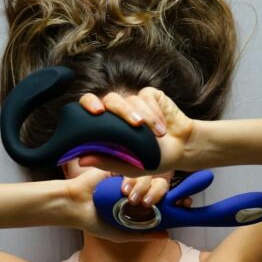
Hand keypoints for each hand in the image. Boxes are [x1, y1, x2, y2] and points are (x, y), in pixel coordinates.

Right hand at [65, 167, 170, 242]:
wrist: (75, 205)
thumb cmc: (95, 221)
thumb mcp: (120, 233)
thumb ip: (142, 233)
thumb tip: (167, 234)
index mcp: (141, 205)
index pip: (164, 200)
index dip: (175, 200)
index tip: (184, 203)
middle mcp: (138, 190)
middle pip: (161, 185)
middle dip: (162, 193)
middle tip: (152, 202)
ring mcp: (130, 178)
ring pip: (149, 177)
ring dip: (143, 188)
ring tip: (130, 199)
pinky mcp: (120, 166)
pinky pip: (134, 169)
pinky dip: (132, 179)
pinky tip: (123, 189)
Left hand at [78, 87, 195, 176]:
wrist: (181, 150)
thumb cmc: (152, 159)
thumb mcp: (128, 165)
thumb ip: (106, 161)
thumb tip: (80, 160)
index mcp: (106, 125)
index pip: (89, 107)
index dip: (89, 104)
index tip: (96, 112)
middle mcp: (117, 111)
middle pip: (110, 100)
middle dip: (122, 110)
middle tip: (134, 123)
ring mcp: (133, 102)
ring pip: (131, 100)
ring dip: (145, 118)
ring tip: (157, 136)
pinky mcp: (149, 95)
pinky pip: (146, 97)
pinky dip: (154, 113)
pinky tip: (162, 127)